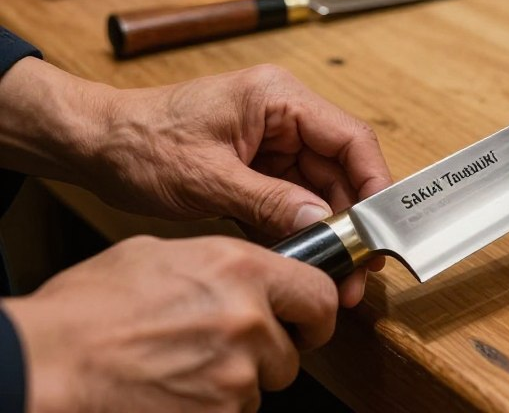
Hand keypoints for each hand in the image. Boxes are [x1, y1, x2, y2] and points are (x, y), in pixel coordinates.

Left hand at [0, 60, 391, 303]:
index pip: (349, 137)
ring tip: (334, 271)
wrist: (94, 144)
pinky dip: (299, 227)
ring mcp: (272, 140)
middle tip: (358, 266)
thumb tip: (322, 225)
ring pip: (320, 186)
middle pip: (340, 166)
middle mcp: (284, 115)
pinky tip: (304, 257)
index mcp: (279, 97)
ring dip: (328, 228)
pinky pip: (293, 197)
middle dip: (351, 217)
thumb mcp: (207, 178)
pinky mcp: (258, 165)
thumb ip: (270, 202)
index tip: (381, 226)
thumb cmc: (140, 143)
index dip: (373, 182)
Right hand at [4, 235, 338, 412]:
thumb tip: (246, 273)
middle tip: (231, 348)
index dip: (315, 311)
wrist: (47, 366)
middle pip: (292, 350)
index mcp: (241, 270)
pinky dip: (212, 405)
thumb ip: (221, 263)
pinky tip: (176, 387)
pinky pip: (234, 412)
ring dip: (236, 381)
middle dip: (270, 352)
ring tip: (186, 365)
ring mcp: (234, 377)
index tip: (307, 319)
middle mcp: (249, 321)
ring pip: (260, 387)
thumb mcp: (163, 254)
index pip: (318, 294)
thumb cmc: (91, 309)